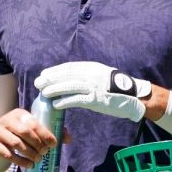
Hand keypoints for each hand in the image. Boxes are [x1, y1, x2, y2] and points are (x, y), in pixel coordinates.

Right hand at [0, 108, 57, 168]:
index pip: (34, 123)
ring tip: (38, 160)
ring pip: (16, 144)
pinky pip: (7, 154)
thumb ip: (48, 131)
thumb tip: (69, 139)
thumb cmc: (17, 131)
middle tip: (44, 153)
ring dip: (29, 154)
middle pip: (25, 133)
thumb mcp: (29, 127)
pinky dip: (19, 161)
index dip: (46, 134)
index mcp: (20, 114)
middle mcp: (7, 120)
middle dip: (38, 145)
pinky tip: (28, 165)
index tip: (54, 144)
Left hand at [34, 61, 150, 121]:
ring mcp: (94, 87)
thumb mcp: (101, 75)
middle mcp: (91, 75)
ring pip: (69, 86)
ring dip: (54, 89)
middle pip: (67, 75)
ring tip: (43, 93)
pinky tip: (55, 104)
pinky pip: (76, 100)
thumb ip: (88, 75)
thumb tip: (71, 78)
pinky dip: (64, 101)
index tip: (44, 74)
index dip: (55, 71)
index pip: (69, 67)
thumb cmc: (115, 88)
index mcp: (92, 67)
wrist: (133, 97)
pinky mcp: (96, 100)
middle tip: (38, 83)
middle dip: (51, 79)